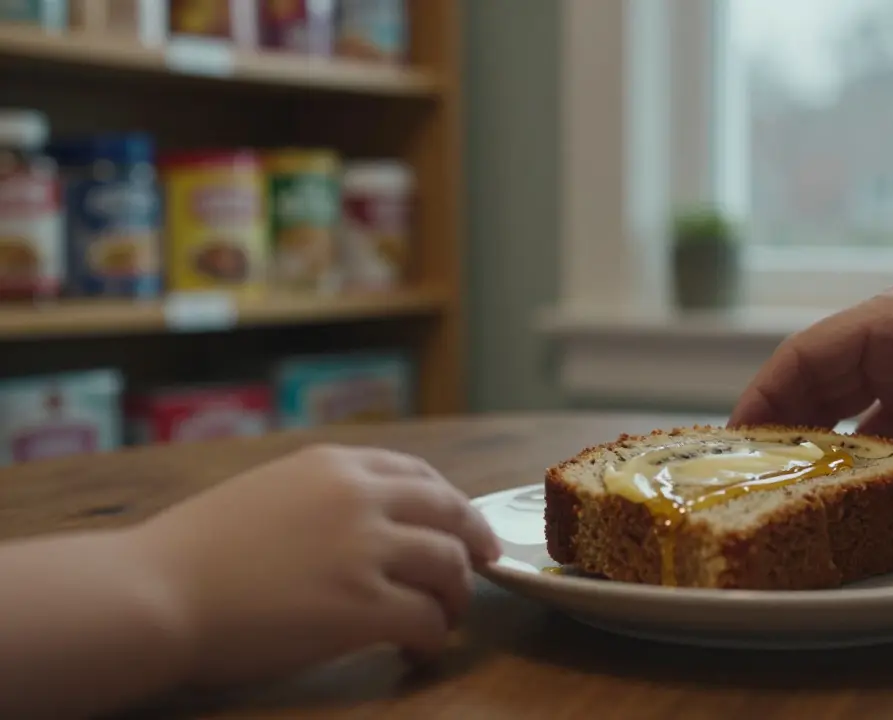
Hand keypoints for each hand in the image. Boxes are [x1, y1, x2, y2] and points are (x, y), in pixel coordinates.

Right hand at [126, 444, 500, 686]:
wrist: (155, 591)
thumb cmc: (194, 550)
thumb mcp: (269, 491)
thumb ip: (323, 496)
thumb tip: (367, 519)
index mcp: (336, 465)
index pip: (420, 475)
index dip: (450, 504)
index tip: (462, 525)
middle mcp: (362, 497)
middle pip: (451, 514)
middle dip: (474, 543)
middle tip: (482, 568)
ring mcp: (367, 550)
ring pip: (451, 567)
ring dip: (456, 597)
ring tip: (442, 620)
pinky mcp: (365, 606)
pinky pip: (428, 619)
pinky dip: (433, 636)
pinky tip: (415, 649)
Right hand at [730, 285, 892, 515]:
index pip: (807, 353)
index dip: (765, 392)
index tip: (734, 438)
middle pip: (815, 387)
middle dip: (783, 427)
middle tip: (752, 477)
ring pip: (843, 417)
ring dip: (820, 449)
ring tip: (786, 491)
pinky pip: (880, 441)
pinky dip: (862, 466)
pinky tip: (848, 497)